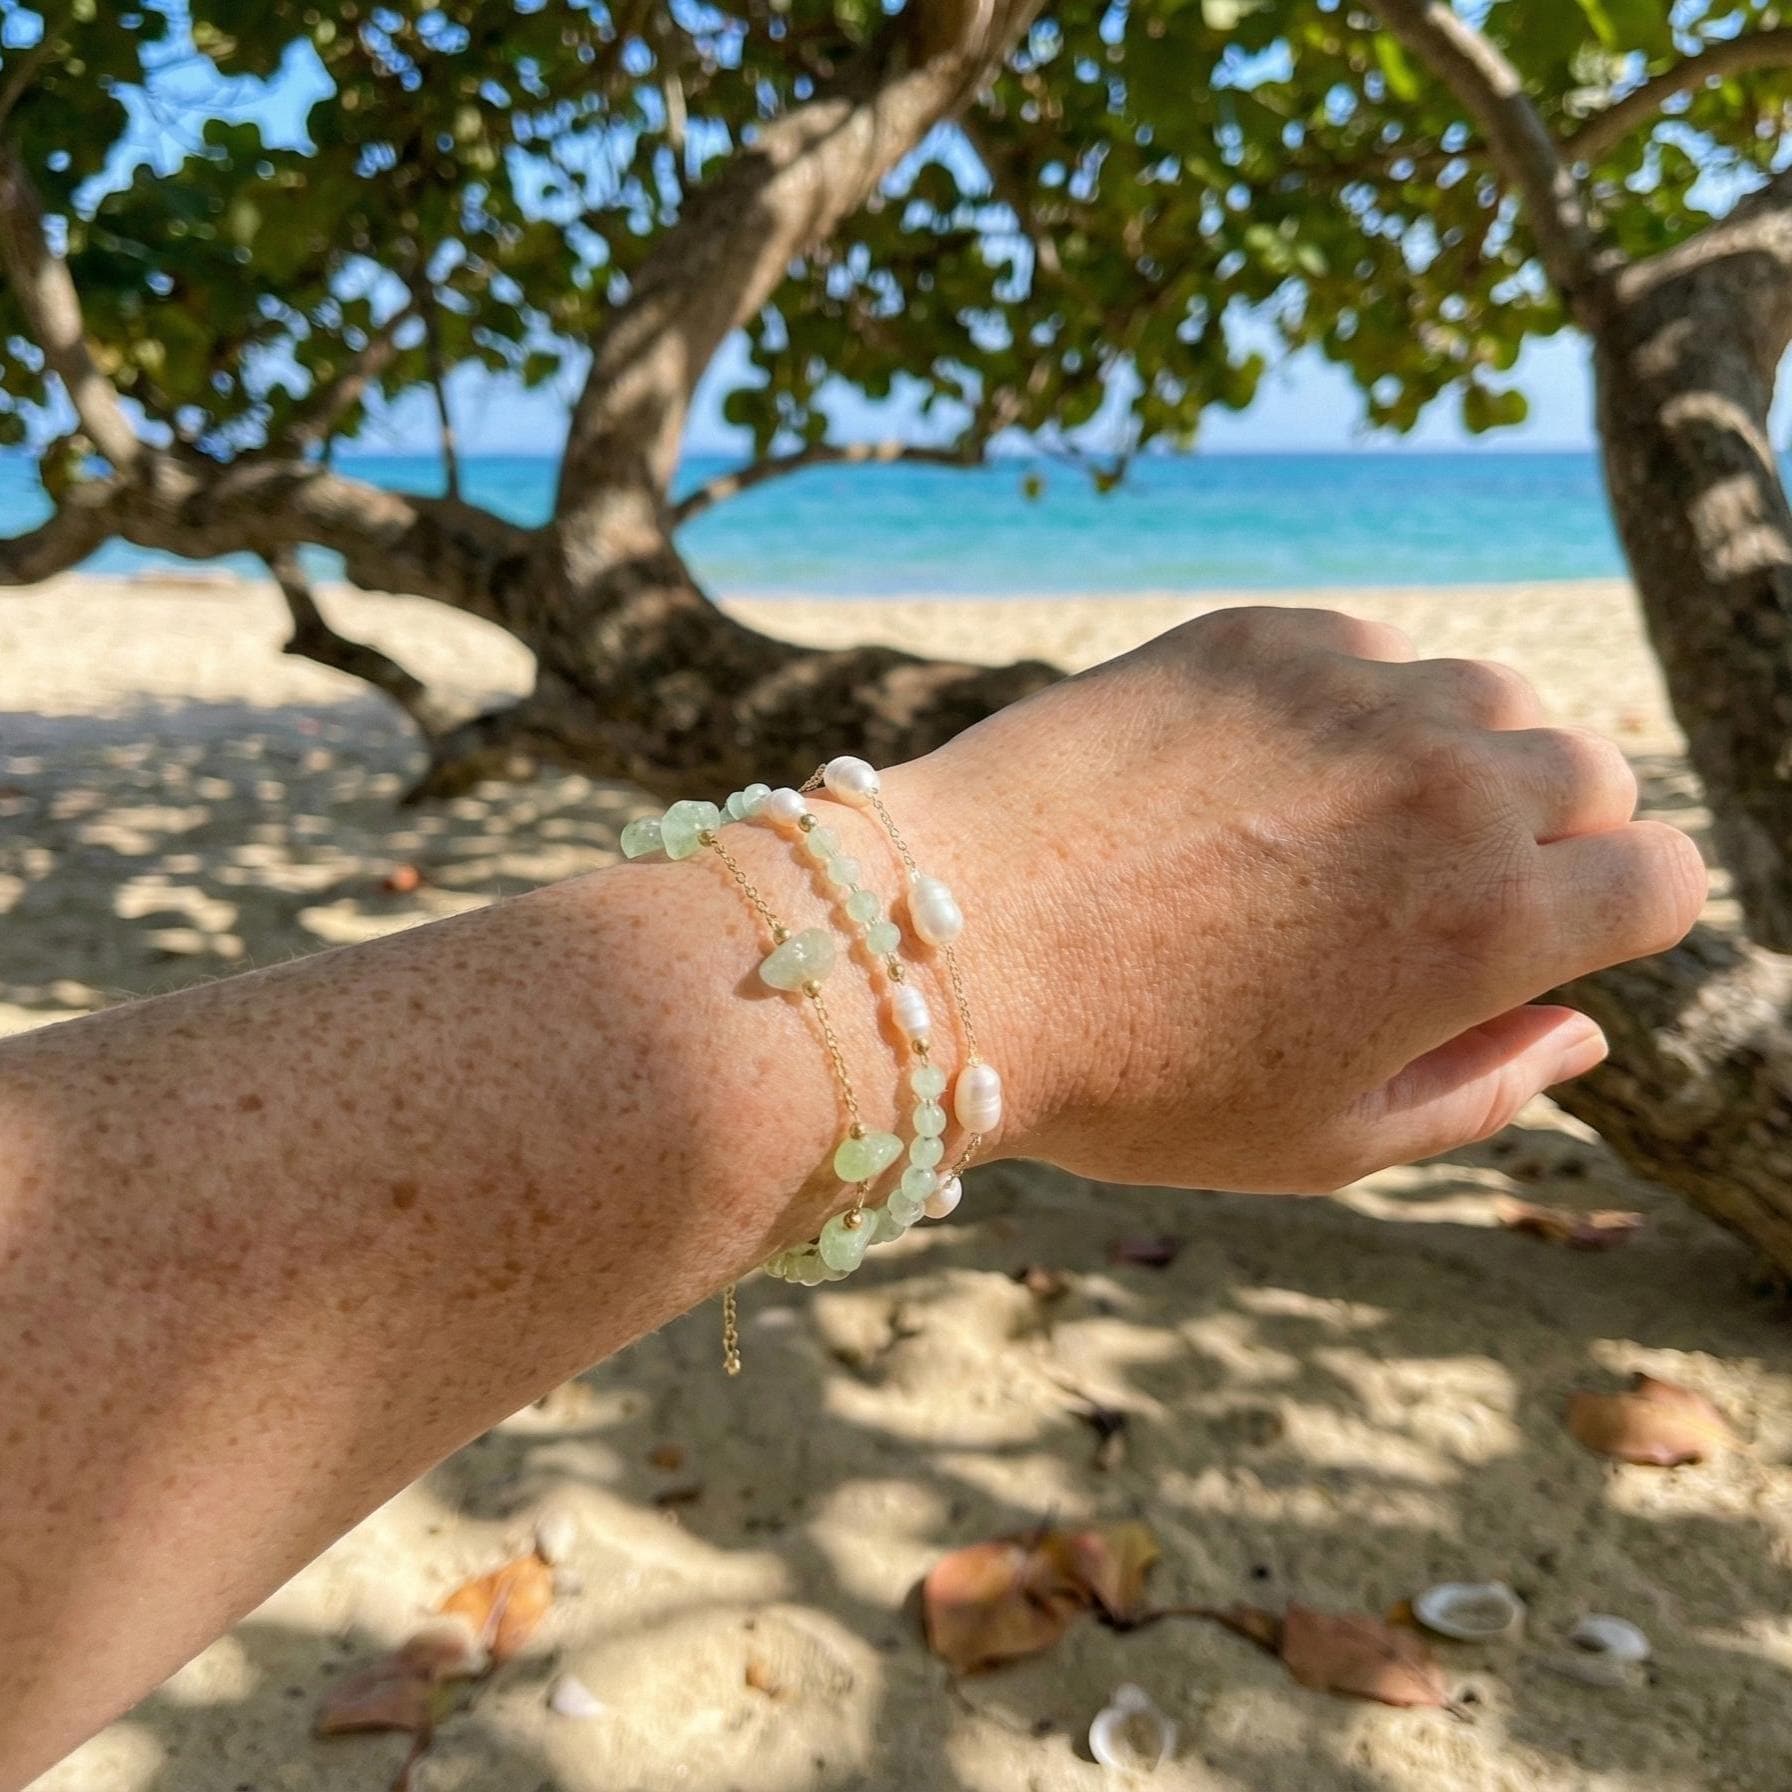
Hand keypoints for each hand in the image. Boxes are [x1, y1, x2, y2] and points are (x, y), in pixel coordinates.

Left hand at [897, 607, 1704, 1191]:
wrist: (944, 953)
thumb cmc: (1129, 1076)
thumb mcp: (1320, 1141)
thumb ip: (1483, 1088)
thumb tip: (1582, 1033)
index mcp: (1489, 923)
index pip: (1665, 878)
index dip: (1618, 920)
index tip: (1541, 943)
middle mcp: (1446, 785)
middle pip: (1591, 774)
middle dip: (1547, 839)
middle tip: (1428, 897)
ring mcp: (1350, 694)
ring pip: (1486, 696)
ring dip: (1455, 757)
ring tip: (1345, 829)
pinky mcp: (1256, 636)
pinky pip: (1369, 648)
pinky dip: (1350, 702)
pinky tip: (1260, 770)